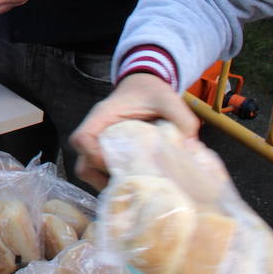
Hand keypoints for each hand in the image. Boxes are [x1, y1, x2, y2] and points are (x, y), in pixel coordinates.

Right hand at [69, 72, 198, 189]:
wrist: (144, 84)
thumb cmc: (151, 91)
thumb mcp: (168, 99)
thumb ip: (182, 119)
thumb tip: (190, 149)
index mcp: (103, 115)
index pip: (82, 138)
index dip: (94, 156)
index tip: (117, 165)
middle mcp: (96, 129)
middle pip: (82, 160)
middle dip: (99, 177)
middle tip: (126, 185)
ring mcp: (100, 140)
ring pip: (87, 168)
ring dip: (103, 181)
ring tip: (129, 188)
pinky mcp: (108, 148)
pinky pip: (99, 168)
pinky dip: (110, 178)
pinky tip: (132, 182)